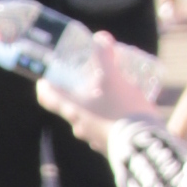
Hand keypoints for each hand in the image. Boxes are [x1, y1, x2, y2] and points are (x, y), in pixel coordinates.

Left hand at [36, 32, 167, 151]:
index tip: (46, 77)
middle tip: (91, 77)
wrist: (142, 148)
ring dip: (99, 105)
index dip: (44, 86)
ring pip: (91, 118)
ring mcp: (94, 139)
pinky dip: (113, 118)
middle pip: (71, 105)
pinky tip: (129, 111)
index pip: (47, 98)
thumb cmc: (121, 110)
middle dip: (79, 91)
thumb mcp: (113, 78)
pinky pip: (107, 129)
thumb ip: (104, 56)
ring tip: (116, 92)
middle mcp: (79, 126)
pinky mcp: (111, 147)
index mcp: (72, 110)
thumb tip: (100, 38)